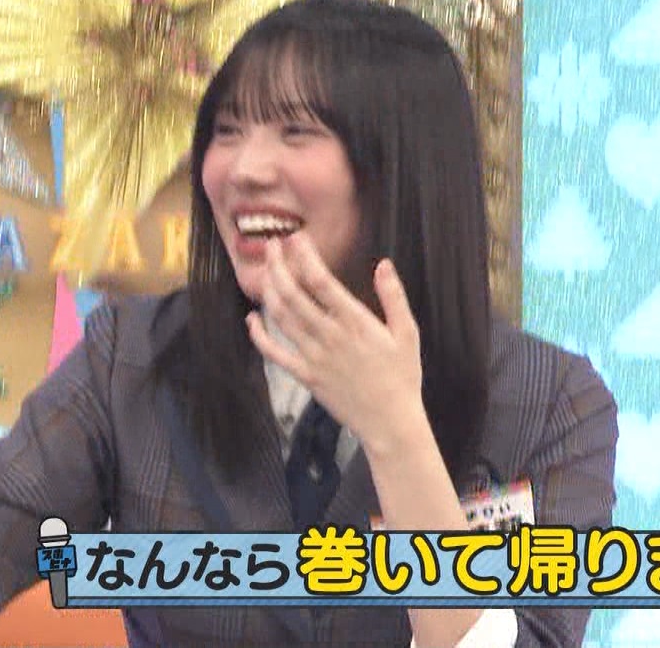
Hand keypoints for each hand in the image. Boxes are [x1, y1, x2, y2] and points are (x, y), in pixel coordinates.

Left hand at [245, 233, 427, 451]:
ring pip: (282, 318)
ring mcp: (315, 357)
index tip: (296, 237)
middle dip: (278, 266)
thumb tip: (383, 264)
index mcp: (355, 322)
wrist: (390, 422)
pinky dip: (259, 335)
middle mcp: (330, 337)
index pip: (321, 282)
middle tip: (271, 245)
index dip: (304, 256)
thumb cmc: (402, 376)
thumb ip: (393, 297)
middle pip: (294, 294)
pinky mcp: (306, 376)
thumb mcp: (407, 333)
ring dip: (269, 291)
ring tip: (265, 270)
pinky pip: (275, 353)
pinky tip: (251, 319)